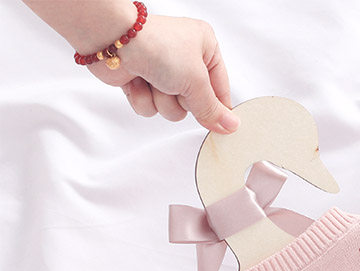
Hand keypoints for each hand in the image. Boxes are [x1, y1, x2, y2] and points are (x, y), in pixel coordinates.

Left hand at [89, 14, 239, 134]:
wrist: (114, 41)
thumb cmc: (158, 46)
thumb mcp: (196, 80)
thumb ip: (213, 108)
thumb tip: (231, 125)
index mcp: (205, 47)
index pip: (220, 88)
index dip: (218, 108)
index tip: (220, 125)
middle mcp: (185, 58)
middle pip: (195, 103)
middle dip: (182, 99)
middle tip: (175, 84)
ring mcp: (163, 71)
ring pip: (172, 109)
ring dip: (162, 100)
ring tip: (154, 80)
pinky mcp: (143, 82)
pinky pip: (152, 108)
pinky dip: (144, 99)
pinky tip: (138, 81)